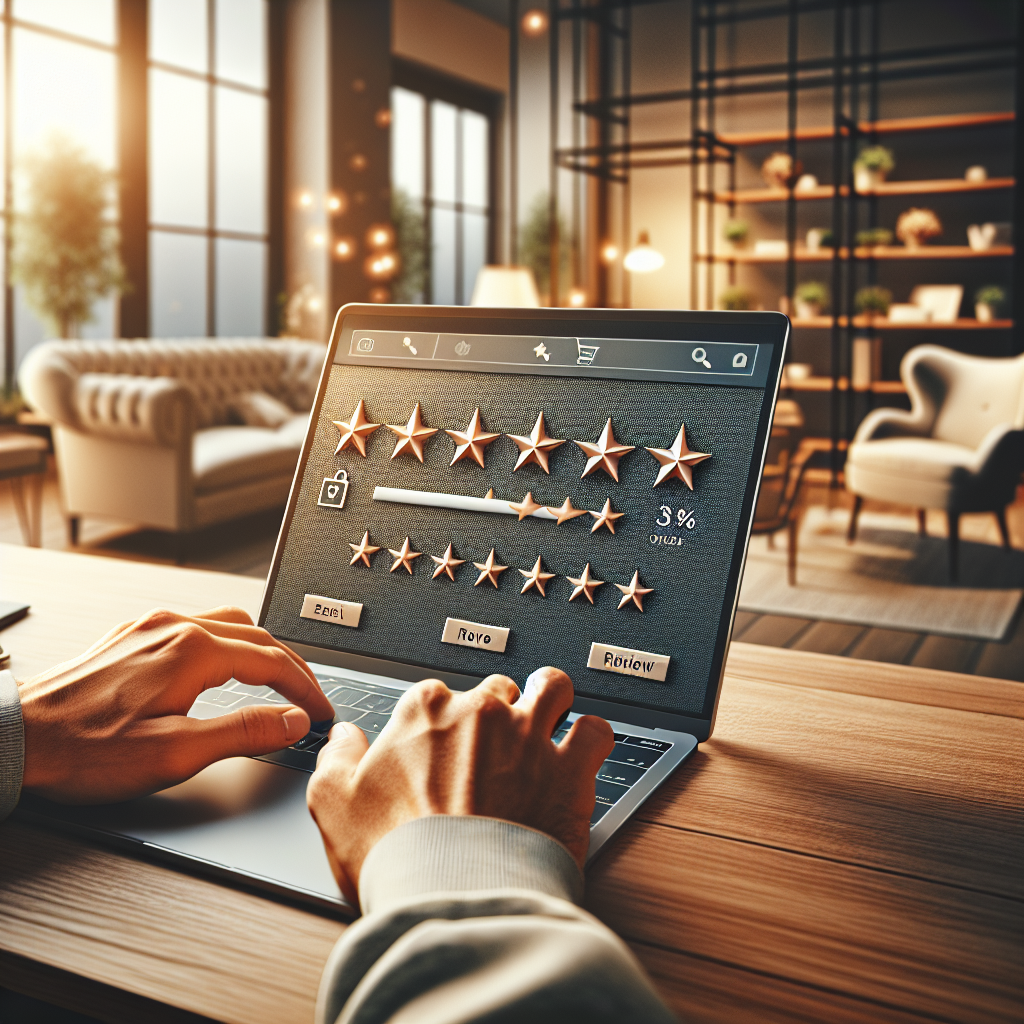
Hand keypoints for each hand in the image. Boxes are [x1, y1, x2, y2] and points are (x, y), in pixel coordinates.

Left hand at [18, 606, 334, 802]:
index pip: (272, 661)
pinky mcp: (131, 635)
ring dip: (261, 649)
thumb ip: (244, 732)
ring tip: (277, 678)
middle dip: (291, 667)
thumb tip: (292, 721)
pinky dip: (227, 643)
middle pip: (256, 636)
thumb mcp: (174, 753)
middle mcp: (173, 627)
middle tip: (309, 698)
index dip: (305, 688)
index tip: (320, 712)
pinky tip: (222, 664)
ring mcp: (150, 627)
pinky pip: (196, 625)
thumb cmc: (83, 750)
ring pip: (227, 623)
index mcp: (191, 651)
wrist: (14, 737)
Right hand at [307, 667, 613, 902]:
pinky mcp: (569, 767)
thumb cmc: (398, 856)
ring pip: (552, 688)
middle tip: (493, 749)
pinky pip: (594, 731)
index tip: (441, 748)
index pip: (435, 695)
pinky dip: (591, 739)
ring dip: (551, 700)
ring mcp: (528, 735)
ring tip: (549, 720)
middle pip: (496, 690)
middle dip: (497, 712)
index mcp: (425, 713)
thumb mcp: (334, 807)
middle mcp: (480, 712)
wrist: (455, 897)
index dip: (440, 722)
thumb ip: (337, 760)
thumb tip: (343, 736)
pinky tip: (583, 752)